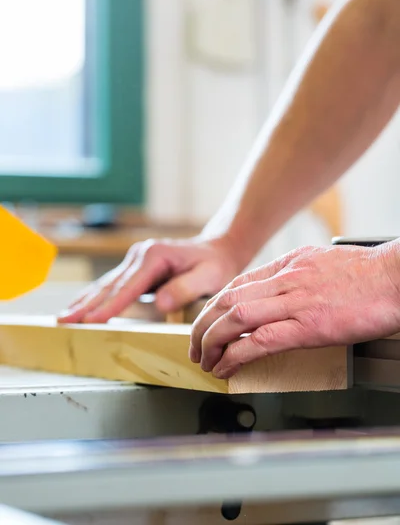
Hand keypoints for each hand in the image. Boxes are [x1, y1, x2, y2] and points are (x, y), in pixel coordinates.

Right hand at [57, 236, 241, 323]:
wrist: (218, 249)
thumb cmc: (215, 264)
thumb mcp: (209, 276)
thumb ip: (185, 288)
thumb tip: (159, 303)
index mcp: (154, 256)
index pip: (128, 287)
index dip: (110, 306)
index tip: (92, 320)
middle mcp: (140, 254)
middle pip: (110, 285)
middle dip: (86, 305)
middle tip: (64, 321)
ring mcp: (135, 259)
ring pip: (106, 284)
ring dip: (85, 301)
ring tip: (63, 317)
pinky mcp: (135, 268)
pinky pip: (112, 285)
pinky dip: (95, 296)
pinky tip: (80, 306)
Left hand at [189, 242, 399, 378]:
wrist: (395, 277)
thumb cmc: (366, 273)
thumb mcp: (321, 261)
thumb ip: (295, 274)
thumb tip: (277, 290)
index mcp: (288, 264)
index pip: (236, 284)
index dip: (213, 306)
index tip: (205, 322)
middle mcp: (285, 280)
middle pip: (227, 300)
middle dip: (202, 325)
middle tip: (194, 345)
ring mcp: (295, 302)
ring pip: (236, 318)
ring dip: (211, 341)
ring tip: (203, 359)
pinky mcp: (309, 326)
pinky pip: (260, 340)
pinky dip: (236, 354)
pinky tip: (226, 366)